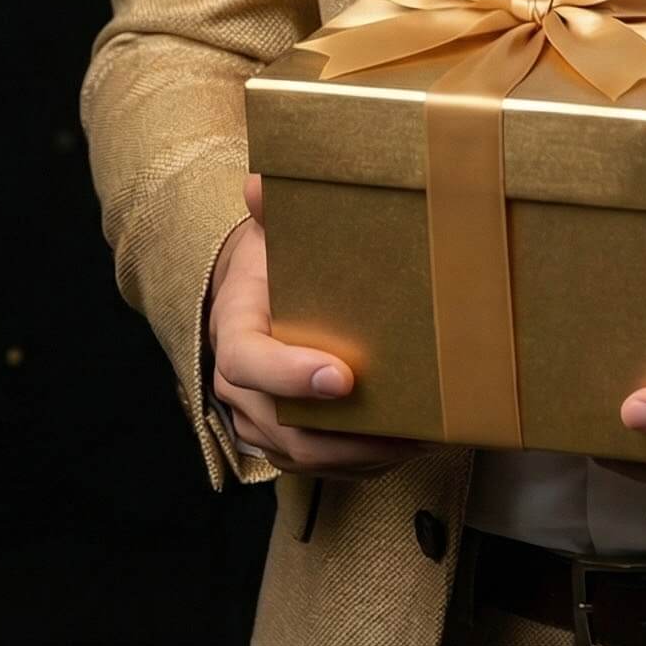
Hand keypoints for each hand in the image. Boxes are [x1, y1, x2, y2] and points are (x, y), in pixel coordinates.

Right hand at [207, 171, 438, 477]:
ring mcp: (252, 416)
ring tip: (414, 440)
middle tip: (401, 427)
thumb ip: (270, 207)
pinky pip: (311, 462)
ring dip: (356, 455)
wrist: (253, 291)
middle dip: (342, 433)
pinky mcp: (276, 436)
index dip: (290, 374)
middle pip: (279, 425)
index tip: (343, 378)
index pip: (248, 360)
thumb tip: (260, 182)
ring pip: (298, 453)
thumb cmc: (271, 259)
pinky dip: (355, 462)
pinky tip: (401, 447)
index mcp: (232, 327)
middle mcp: (235, 384)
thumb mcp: (270, 228)